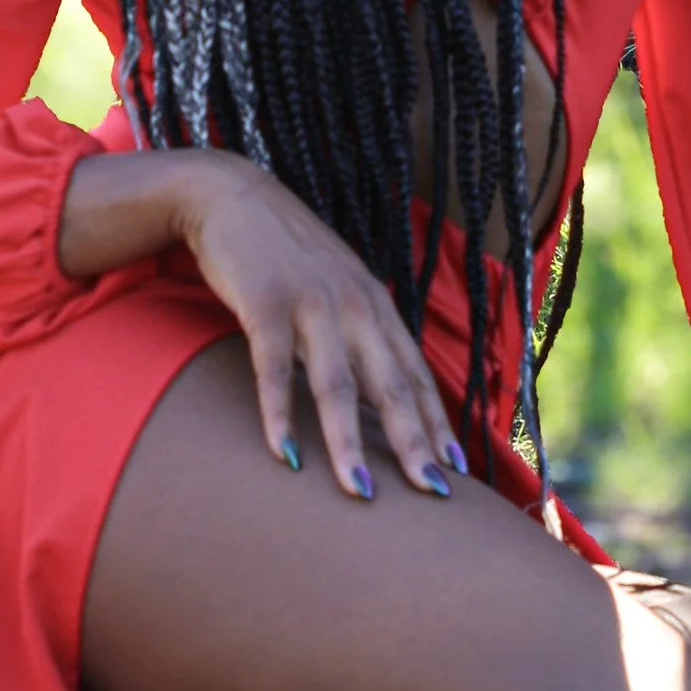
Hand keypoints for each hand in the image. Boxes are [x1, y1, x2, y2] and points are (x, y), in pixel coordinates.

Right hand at [61, 143, 463, 501]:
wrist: (232, 196)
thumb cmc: (286, 254)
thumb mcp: (336, 288)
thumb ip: (358, 334)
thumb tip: (378, 393)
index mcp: (375, 307)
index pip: (415, 375)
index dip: (437, 424)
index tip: (458, 471)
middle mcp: (353, 306)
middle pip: (390, 386)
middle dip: (414, 444)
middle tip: (433, 494)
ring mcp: (310, 304)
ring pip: (336, 385)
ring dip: (348, 444)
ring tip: (361, 492)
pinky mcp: (264, 303)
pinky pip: (273, 368)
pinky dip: (280, 413)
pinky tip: (286, 454)